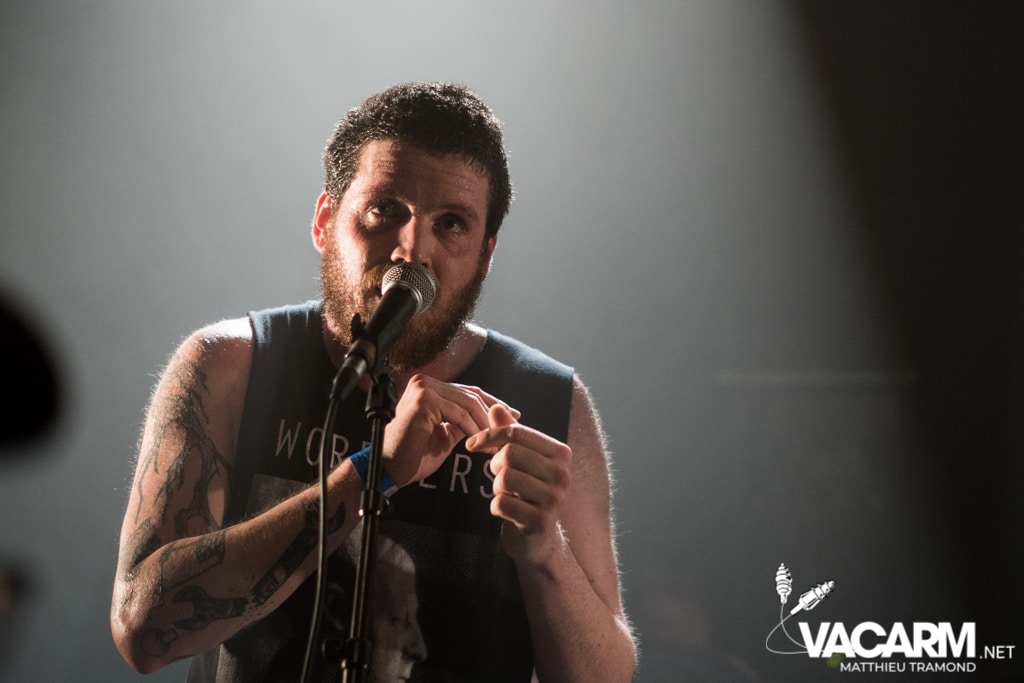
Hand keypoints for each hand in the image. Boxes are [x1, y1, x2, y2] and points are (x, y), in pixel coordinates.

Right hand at [383, 375, 517, 486]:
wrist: (390, 468)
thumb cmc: (413, 454)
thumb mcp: (445, 434)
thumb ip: (462, 422)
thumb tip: (489, 418)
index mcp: (428, 387)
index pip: (468, 391)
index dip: (491, 403)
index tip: (511, 415)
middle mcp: (424, 383)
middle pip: (470, 395)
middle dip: (492, 415)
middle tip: (508, 431)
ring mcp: (423, 389)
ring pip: (467, 404)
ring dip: (484, 426)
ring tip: (495, 442)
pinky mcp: (424, 401)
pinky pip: (459, 415)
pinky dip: (473, 430)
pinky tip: (480, 444)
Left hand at [467, 404, 572, 565]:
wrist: (537, 538)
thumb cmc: (527, 491)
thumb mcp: (520, 459)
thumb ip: (509, 433)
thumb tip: (496, 407)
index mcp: (560, 453)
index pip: (517, 432)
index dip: (489, 435)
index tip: (472, 444)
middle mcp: (562, 474)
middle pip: (510, 454)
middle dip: (495, 464)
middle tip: (497, 474)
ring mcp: (553, 499)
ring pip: (505, 478)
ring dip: (496, 486)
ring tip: (505, 492)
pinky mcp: (539, 521)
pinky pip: (502, 503)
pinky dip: (496, 506)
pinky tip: (506, 510)